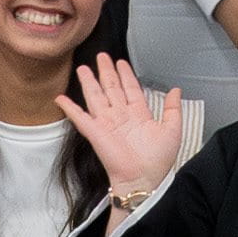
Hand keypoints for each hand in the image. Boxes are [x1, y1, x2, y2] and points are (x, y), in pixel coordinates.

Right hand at [61, 54, 192, 207]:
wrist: (143, 180)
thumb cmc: (157, 161)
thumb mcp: (172, 130)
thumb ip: (173, 109)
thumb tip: (176, 90)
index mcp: (139, 115)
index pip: (131, 88)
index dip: (126, 74)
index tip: (121, 62)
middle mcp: (121, 116)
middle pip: (112, 88)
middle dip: (107, 72)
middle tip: (102, 56)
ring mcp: (107, 123)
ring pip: (96, 96)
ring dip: (89, 82)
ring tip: (83, 68)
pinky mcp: (95, 132)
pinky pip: (80, 117)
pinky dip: (69, 107)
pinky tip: (61, 98)